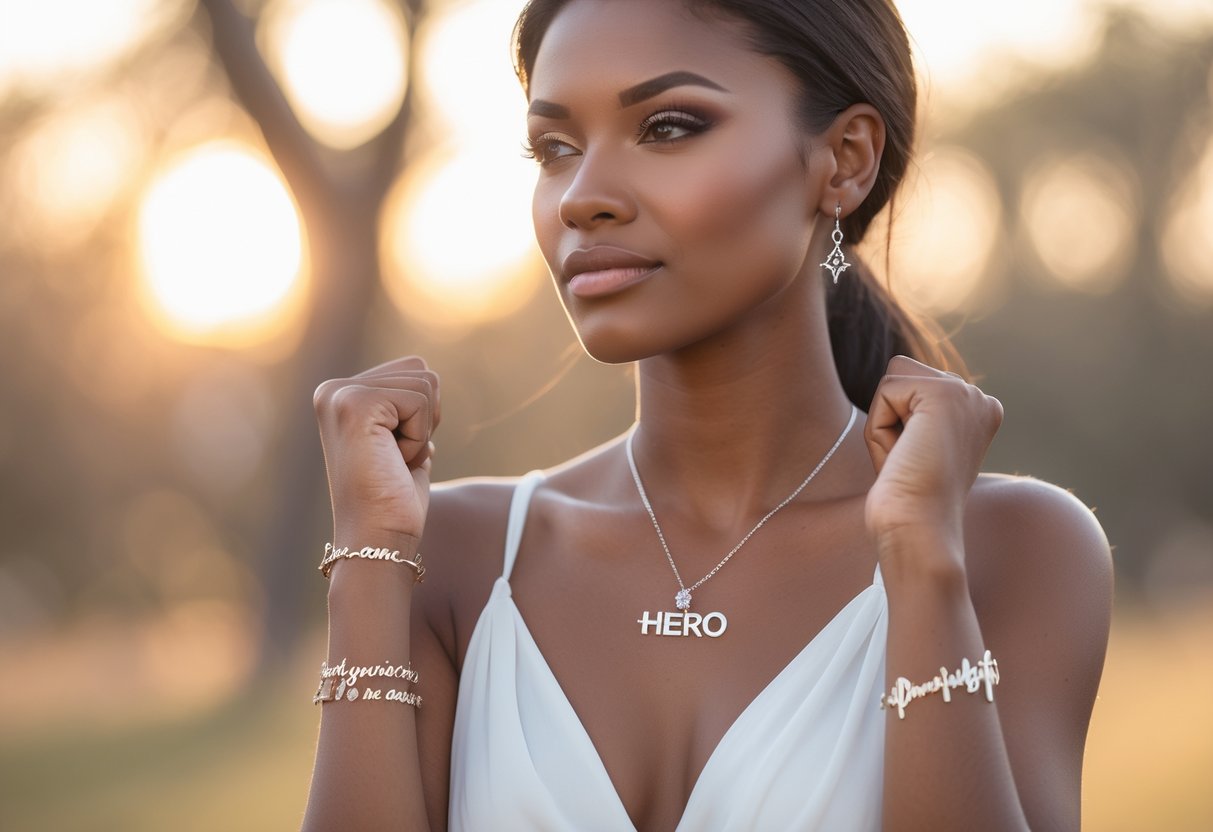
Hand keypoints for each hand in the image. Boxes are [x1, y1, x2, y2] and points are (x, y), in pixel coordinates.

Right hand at [313, 356, 439, 546]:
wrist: (376, 539)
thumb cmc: (394, 501)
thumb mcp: (403, 443)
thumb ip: (408, 412)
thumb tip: (429, 387)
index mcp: (341, 395)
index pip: (413, 371)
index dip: (422, 416)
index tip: (393, 454)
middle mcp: (333, 389)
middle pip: (421, 370)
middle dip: (425, 418)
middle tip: (396, 458)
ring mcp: (340, 394)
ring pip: (425, 382)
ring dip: (422, 430)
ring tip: (392, 461)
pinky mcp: (354, 404)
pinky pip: (420, 401)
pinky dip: (418, 437)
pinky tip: (391, 462)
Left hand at [863, 355, 1002, 560]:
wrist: (919, 529)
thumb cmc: (908, 501)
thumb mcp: (916, 448)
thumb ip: (913, 412)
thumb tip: (896, 379)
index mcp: (978, 412)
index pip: (912, 386)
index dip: (899, 425)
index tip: (917, 464)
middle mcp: (979, 399)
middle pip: (902, 375)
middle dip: (890, 418)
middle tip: (909, 461)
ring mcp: (966, 393)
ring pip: (893, 378)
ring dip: (883, 420)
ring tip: (906, 456)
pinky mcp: (945, 393)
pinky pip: (886, 391)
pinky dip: (879, 427)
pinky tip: (903, 455)